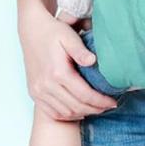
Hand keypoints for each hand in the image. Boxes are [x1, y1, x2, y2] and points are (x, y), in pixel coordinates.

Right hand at [18, 3, 117, 120]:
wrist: (32, 30)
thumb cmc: (53, 32)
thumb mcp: (69, 36)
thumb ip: (80, 50)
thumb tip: (93, 61)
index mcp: (58, 72)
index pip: (84, 95)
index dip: (100, 101)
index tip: (113, 101)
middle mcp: (46, 85)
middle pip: (76, 107)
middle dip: (95, 109)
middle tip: (108, 106)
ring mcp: (38, 91)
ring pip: (65, 112)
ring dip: (82, 113)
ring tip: (96, 108)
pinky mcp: (34, 93)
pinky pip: (52, 112)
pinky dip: (67, 115)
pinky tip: (79, 110)